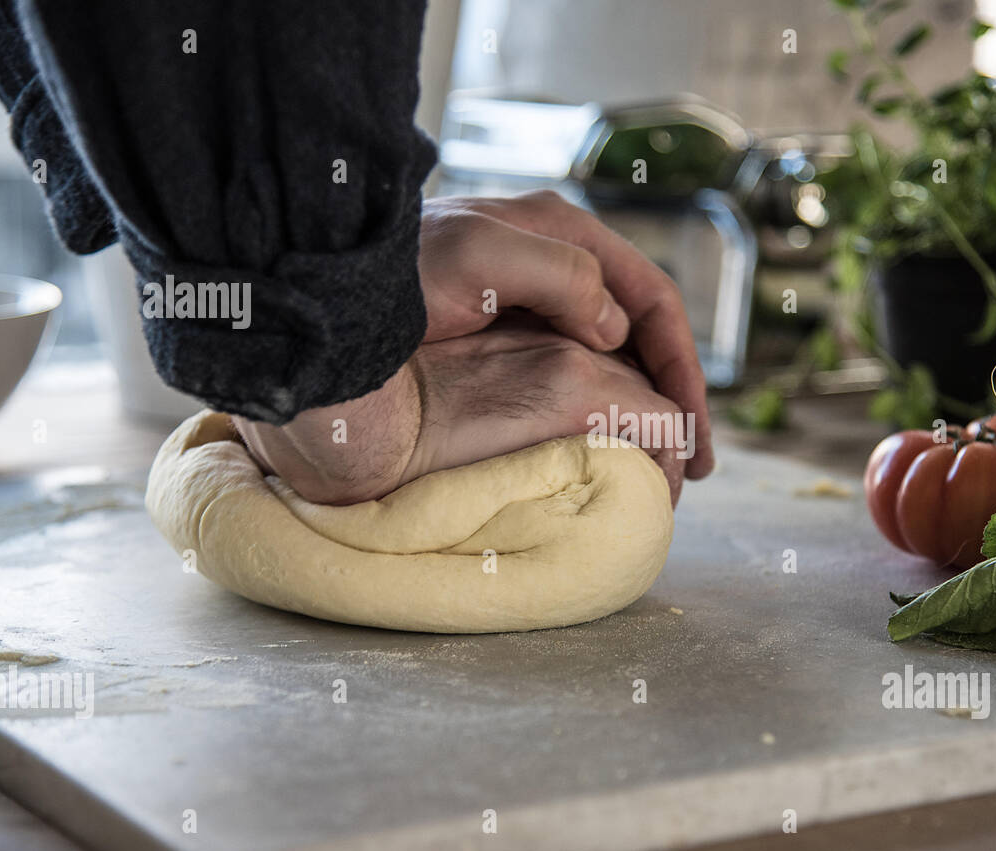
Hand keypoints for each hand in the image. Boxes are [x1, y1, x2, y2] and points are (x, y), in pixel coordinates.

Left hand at [233, 191, 712, 504]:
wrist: (303, 335)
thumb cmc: (379, 284)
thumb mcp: (476, 254)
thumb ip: (562, 275)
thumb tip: (612, 330)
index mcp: (554, 237)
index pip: (646, 299)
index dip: (681, 366)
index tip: (691, 433)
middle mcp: (545, 275)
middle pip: (637, 334)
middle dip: (672, 396)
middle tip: (690, 465)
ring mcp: (520, 318)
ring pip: (610, 364)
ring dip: (643, 413)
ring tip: (659, 469)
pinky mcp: (494, 358)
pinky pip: (568, 385)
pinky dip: (600, 419)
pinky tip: (608, 452)